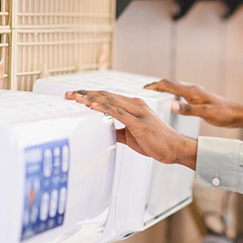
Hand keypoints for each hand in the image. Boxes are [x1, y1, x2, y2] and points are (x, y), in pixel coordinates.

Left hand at [65, 90, 197, 169]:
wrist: (173, 148)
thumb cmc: (156, 141)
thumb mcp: (132, 135)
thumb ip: (118, 130)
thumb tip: (104, 131)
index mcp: (134, 106)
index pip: (108, 97)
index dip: (91, 95)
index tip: (76, 96)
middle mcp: (135, 105)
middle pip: (106, 95)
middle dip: (86, 94)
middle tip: (69, 95)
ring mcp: (138, 112)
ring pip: (110, 100)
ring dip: (91, 99)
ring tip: (76, 98)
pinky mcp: (139, 122)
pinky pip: (118, 112)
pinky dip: (104, 108)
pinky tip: (93, 106)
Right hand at [145, 79, 242, 129]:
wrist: (236, 113)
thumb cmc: (223, 113)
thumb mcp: (205, 113)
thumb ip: (188, 110)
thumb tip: (172, 105)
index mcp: (192, 92)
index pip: (170, 85)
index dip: (156, 86)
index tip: (144, 88)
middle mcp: (193, 90)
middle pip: (171, 83)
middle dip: (157, 85)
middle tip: (144, 90)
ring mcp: (195, 93)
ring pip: (175, 87)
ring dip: (163, 88)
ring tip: (153, 93)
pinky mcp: (197, 98)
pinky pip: (180, 93)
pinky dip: (171, 93)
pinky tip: (169, 100)